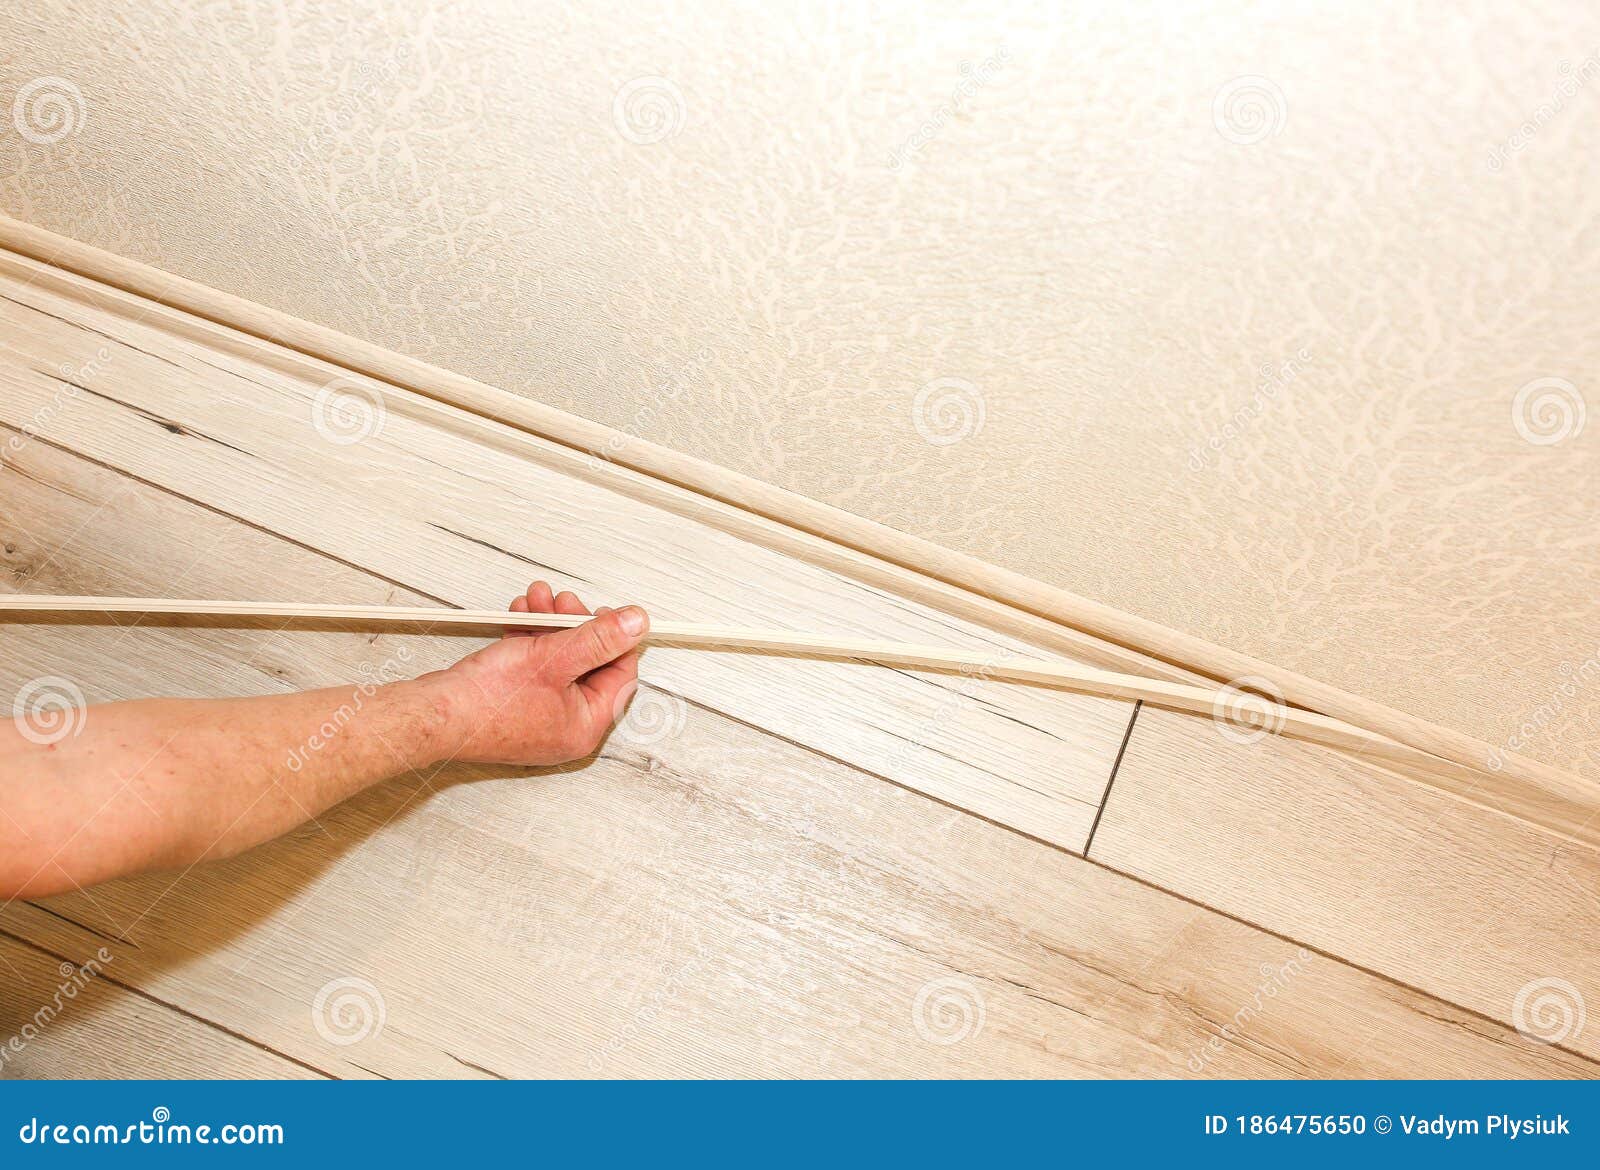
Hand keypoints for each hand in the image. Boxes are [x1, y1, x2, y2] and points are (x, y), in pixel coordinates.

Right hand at [426, 581, 648, 765]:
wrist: (433, 714)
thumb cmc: (486, 703)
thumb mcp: (554, 658)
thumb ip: (599, 638)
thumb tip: (636, 623)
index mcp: (586, 725)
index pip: (620, 675)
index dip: (616, 638)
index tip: (607, 611)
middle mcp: (566, 727)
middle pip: (588, 665)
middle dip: (574, 624)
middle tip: (563, 600)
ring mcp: (539, 718)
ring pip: (558, 662)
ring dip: (549, 626)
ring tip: (536, 599)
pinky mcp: (515, 706)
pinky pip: (534, 669)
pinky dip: (530, 641)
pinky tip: (520, 616)